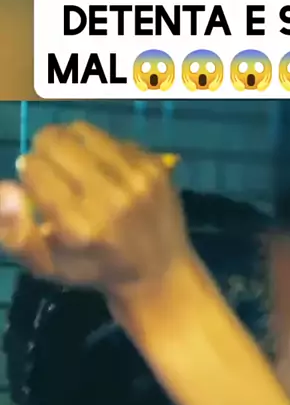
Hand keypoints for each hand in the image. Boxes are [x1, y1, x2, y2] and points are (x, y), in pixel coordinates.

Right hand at [0, 121, 190, 296]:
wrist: (160, 273)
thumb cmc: (96, 269)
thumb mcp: (48, 266)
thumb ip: (16, 233)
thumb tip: (6, 188)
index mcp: (81, 226)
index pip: (34, 169)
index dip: (28, 172)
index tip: (36, 185)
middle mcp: (111, 198)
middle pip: (55, 141)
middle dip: (43, 151)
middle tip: (53, 171)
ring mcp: (138, 177)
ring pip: (81, 130)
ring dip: (70, 144)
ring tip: (76, 166)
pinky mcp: (155, 164)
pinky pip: (111, 137)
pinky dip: (100, 149)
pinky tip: (106, 172)